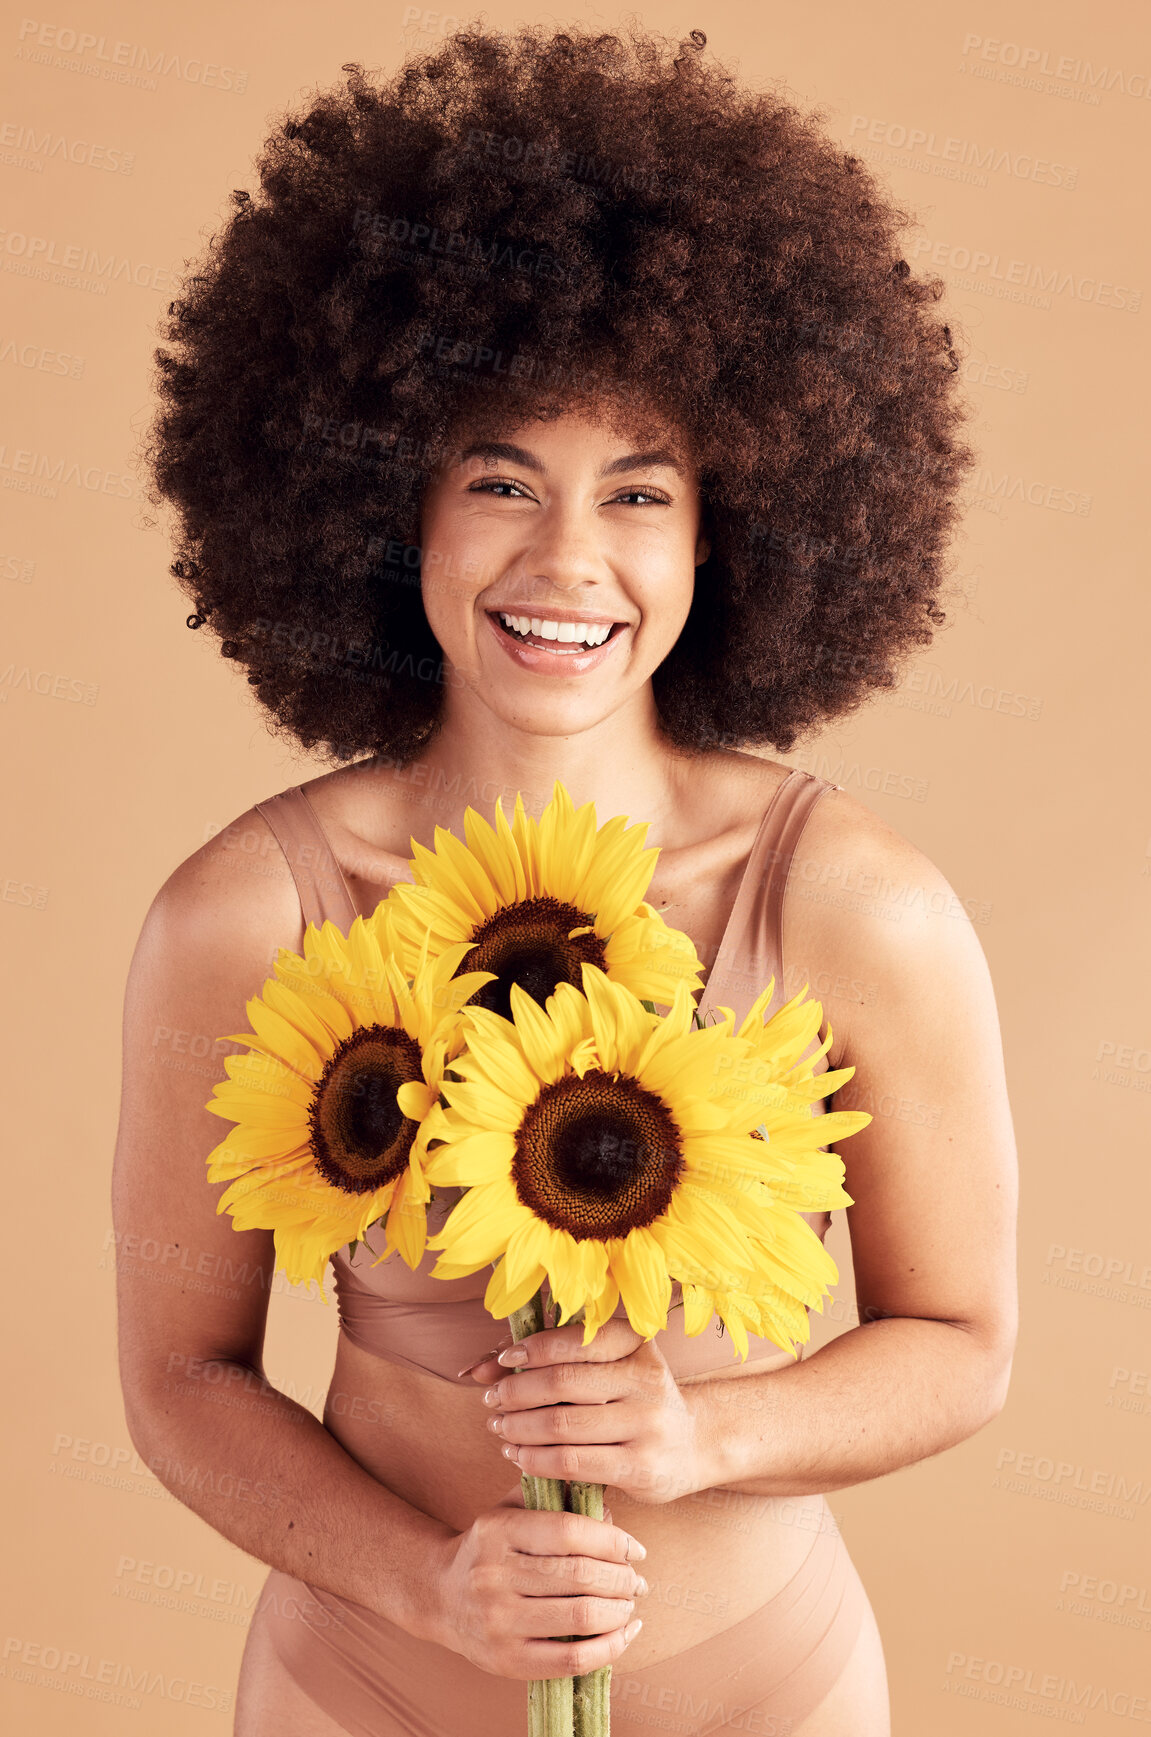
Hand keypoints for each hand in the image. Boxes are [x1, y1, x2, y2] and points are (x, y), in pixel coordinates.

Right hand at [423, 1483, 648, 1680]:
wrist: (440, 1595)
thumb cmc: (489, 1548)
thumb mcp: (510, 1510)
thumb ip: (555, 1499)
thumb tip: (610, 1510)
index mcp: (498, 1531)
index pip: (570, 1531)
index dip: (613, 1540)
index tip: (635, 1549)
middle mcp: (495, 1576)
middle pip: (581, 1576)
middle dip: (622, 1578)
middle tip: (636, 1579)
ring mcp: (499, 1622)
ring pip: (581, 1617)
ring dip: (619, 1611)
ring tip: (629, 1603)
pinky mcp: (507, 1661)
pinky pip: (572, 1660)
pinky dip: (609, 1648)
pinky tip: (624, 1633)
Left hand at [466, 1318, 712, 1505]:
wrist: (693, 1443)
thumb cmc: (633, 1398)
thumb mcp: (609, 1367)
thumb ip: (552, 1359)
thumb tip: (480, 1367)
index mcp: (637, 1342)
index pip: (574, 1340)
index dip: (532, 1348)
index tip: (504, 1359)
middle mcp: (646, 1378)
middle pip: (562, 1382)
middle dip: (515, 1392)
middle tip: (491, 1400)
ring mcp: (647, 1424)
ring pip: (563, 1425)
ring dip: (518, 1428)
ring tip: (499, 1429)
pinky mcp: (641, 1466)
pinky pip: (573, 1463)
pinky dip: (535, 1460)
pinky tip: (518, 1457)